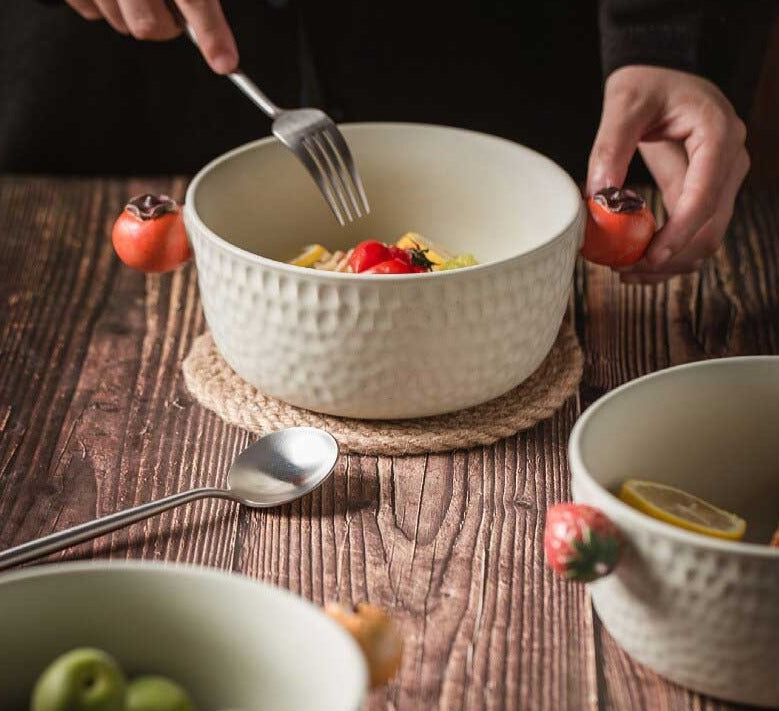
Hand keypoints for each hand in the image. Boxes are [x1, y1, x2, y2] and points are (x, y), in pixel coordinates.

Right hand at [65, 0, 238, 73]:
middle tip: (168, 7)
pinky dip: (103, 4)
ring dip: (132, 12)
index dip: (212, 34)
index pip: (195, 0)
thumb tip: (214, 31)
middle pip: (151, 27)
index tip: (226, 63)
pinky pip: (92, 11)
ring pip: (122, 23)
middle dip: (164, 26)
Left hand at [587, 65, 749, 282]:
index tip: (648, 258)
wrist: (660, 76)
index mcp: (718, 134)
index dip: (678, 235)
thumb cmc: (646, 84)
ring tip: (628, 272)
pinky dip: (672, 252)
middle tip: (625, 270)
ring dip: (671, 263)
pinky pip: (696, 231)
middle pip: (711, 227)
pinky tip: (640, 261)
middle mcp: (730, 160)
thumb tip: (598, 197)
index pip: (704, 197)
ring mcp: (723, 179)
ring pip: (707, 237)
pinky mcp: (708, 191)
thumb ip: (610, 148)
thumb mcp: (623, 104)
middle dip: (670, 258)